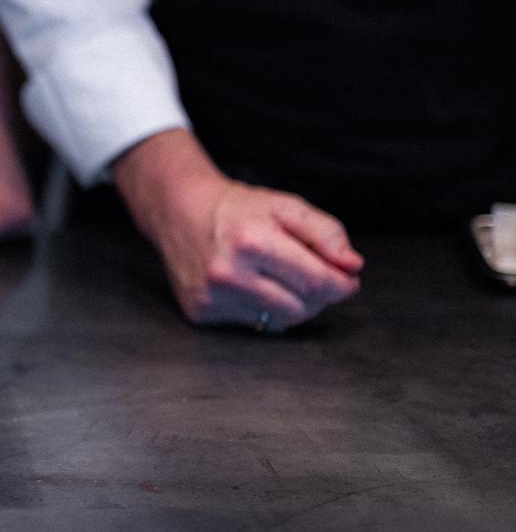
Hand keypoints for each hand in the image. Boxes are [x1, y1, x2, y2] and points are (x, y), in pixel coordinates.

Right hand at [115, 130, 362, 330]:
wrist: (180, 212)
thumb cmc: (238, 209)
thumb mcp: (286, 206)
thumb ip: (326, 233)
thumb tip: (352, 267)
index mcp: (252, 241)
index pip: (318, 282)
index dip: (342, 284)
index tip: (347, 279)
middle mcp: (228, 273)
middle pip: (302, 307)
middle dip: (318, 295)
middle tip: (311, 275)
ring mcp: (211, 296)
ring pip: (280, 321)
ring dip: (293, 305)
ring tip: (282, 280)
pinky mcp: (201, 312)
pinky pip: (253, 325)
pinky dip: (262, 310)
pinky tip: (251, 287)